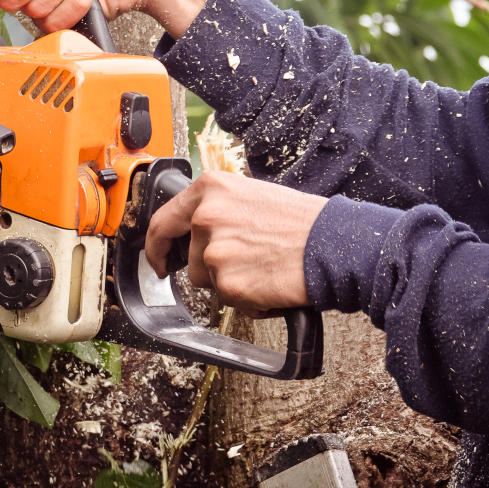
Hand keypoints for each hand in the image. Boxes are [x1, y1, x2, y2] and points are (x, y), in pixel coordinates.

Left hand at [144, 172, 328, 312]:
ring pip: (207, 280)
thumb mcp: (251, 196)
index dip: (157, 247)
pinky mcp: (229, 283)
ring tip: (263, 265)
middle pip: (189, 257)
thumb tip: (191, 231)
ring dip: (230, 280)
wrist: (332, 244)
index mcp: (210, 189)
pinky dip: (247, 297)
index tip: (159, 260)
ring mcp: (215, 251)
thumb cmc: (301, 222)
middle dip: (211, 266)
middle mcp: (206, 216)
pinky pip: (228, 298)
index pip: (162, 222)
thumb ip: (217, 210)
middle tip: (248, 259)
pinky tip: (268, 280)